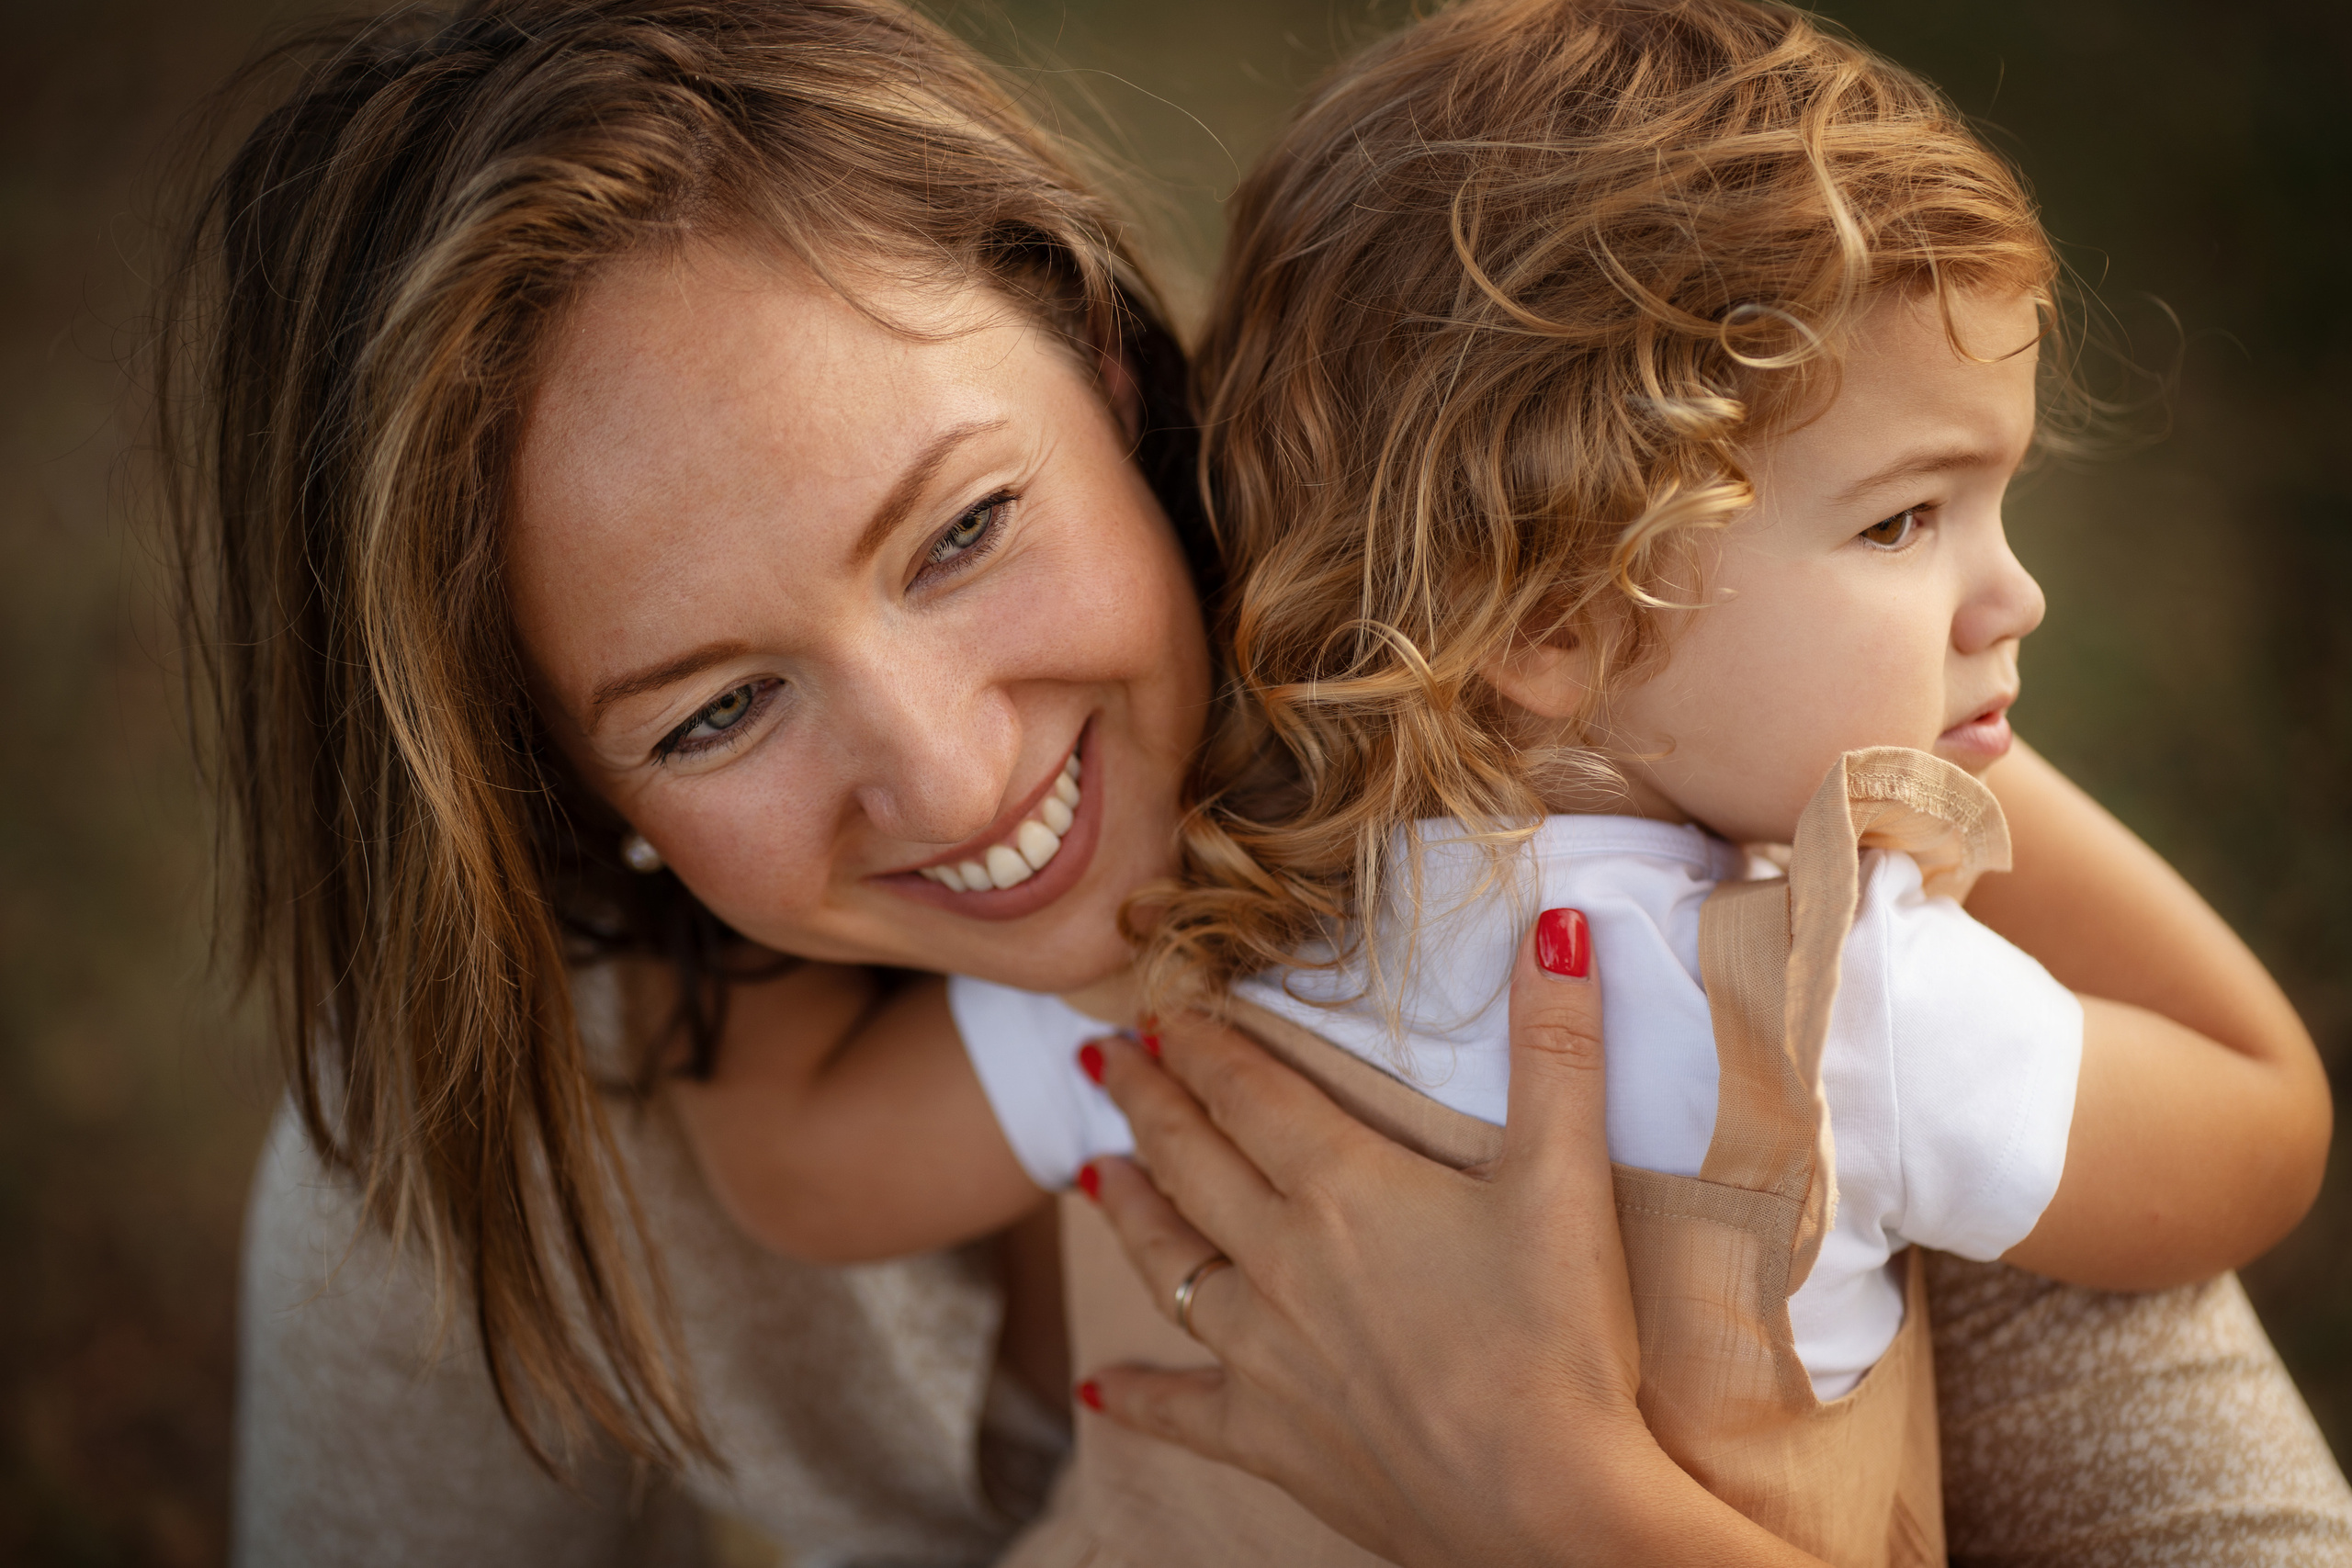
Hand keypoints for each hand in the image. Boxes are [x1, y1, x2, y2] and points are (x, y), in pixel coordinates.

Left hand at [1078, 914, 1822, 1567]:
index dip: (1204, 1044)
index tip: (1164, 1009)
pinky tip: (1097, 1392)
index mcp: (1342, 1186)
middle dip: (1147, 1099)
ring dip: (1129, 1210)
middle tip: (1103, 1056)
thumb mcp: (1567, 1178)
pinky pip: (1183, 1409)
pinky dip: (1139, 1397)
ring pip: (1169, 1263)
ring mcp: (1265, 1352)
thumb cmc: (1562, 1343)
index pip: (1249, 1092)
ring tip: (1096, 1171)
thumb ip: (1557, 1045)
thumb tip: (1560, 924)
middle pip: (1192, 1160)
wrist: (1551, 1510)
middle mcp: (1281, 1258)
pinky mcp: (1272, 1436)